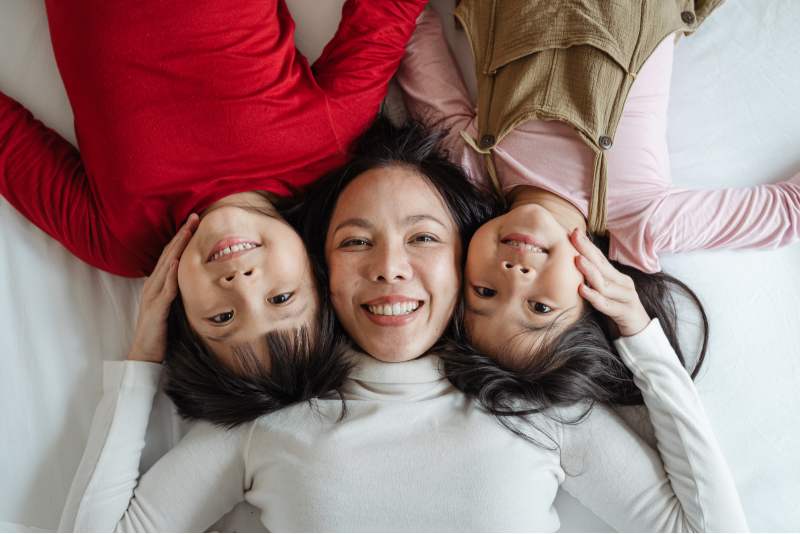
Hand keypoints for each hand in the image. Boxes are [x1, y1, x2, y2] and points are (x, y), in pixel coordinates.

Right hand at [127, 214, 199, 362]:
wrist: (145, 353)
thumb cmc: (162, 330)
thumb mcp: (174, 305)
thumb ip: (181, 290)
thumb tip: (199, 277)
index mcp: (158, 283)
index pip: (171, 254)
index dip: (182, 236)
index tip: (195, 221)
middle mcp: (154, 285)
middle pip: (169, 254)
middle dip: (181, 235)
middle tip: (193, 217)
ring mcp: (153, 297)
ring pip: (166, 267)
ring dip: (177, 248)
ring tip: (187, 232)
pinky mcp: (156, 310)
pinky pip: (166, 291)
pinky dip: (171, 276)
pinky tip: (178, 264)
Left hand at [570, 229, 650, 337]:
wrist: (640, 333)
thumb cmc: (617, 311)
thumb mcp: (605, 294)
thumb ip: (594, 282)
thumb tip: (573, 267)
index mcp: (617, 277)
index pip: (600, 258)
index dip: (587, 245)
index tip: (574, 232)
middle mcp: (623, 284)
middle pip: (602, 265)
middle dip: (587, 250)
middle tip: (574, 237)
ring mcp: (626, 297)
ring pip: (605, 284)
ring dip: (591, 272)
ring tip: (577, 260)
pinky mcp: (626, 312)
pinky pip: (608, 305)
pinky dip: (595, 297)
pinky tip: (583, 290)